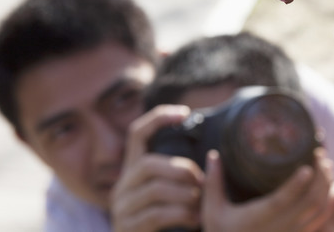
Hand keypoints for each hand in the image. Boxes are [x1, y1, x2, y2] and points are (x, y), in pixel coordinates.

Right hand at [111, 105, 203, 231]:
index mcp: (133, 172)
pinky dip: (183, 215)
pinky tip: (196, 220)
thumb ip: (178, 176)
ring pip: (154, 189)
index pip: (136, 134)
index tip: (185, 113)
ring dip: (186, 195)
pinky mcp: (127, 229)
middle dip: (182, 170)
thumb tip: (212, 156)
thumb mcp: (171, 194)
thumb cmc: (169, 223)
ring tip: (202, 204)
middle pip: (147, 163)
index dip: (158, 118)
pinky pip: (157, 215)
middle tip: (203, 183)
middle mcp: (122, 188)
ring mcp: (121, 209)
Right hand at [201, 147, 333, 231]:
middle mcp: (278, 228)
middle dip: (320, 178)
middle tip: (321, 155)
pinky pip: (322, 223)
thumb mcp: (212, 210)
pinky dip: (330, 207)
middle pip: (309, 203)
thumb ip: (213, 182)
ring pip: (319, 212)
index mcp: (258, 218)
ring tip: (327, 166)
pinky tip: (332, 190)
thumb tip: (213, 154)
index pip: (282, 201)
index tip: (308, 166)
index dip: (297, 184)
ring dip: (327, 188)